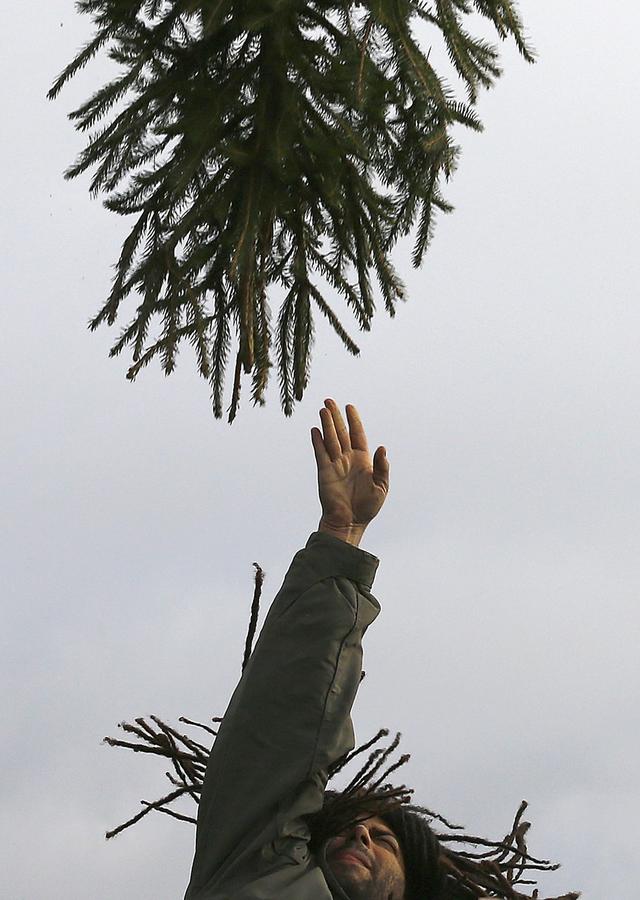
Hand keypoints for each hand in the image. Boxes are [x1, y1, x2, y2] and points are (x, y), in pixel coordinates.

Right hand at [311, 399, 388, 545]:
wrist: (350, 522)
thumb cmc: (367, 507)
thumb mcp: (381, 486)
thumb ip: (382, 466)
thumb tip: (382, 447)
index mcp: (362, 460)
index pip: (357, 435)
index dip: (354, 420)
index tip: (349, 406)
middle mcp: (348, 459)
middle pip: (341, 433)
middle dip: (336, 416)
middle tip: (329, 401)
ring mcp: (335, 464)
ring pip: (330, 439)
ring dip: (327, 424)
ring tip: (323, 409)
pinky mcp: (325, 472)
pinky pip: (321, 453)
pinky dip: (318, 441)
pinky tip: (315, 430)